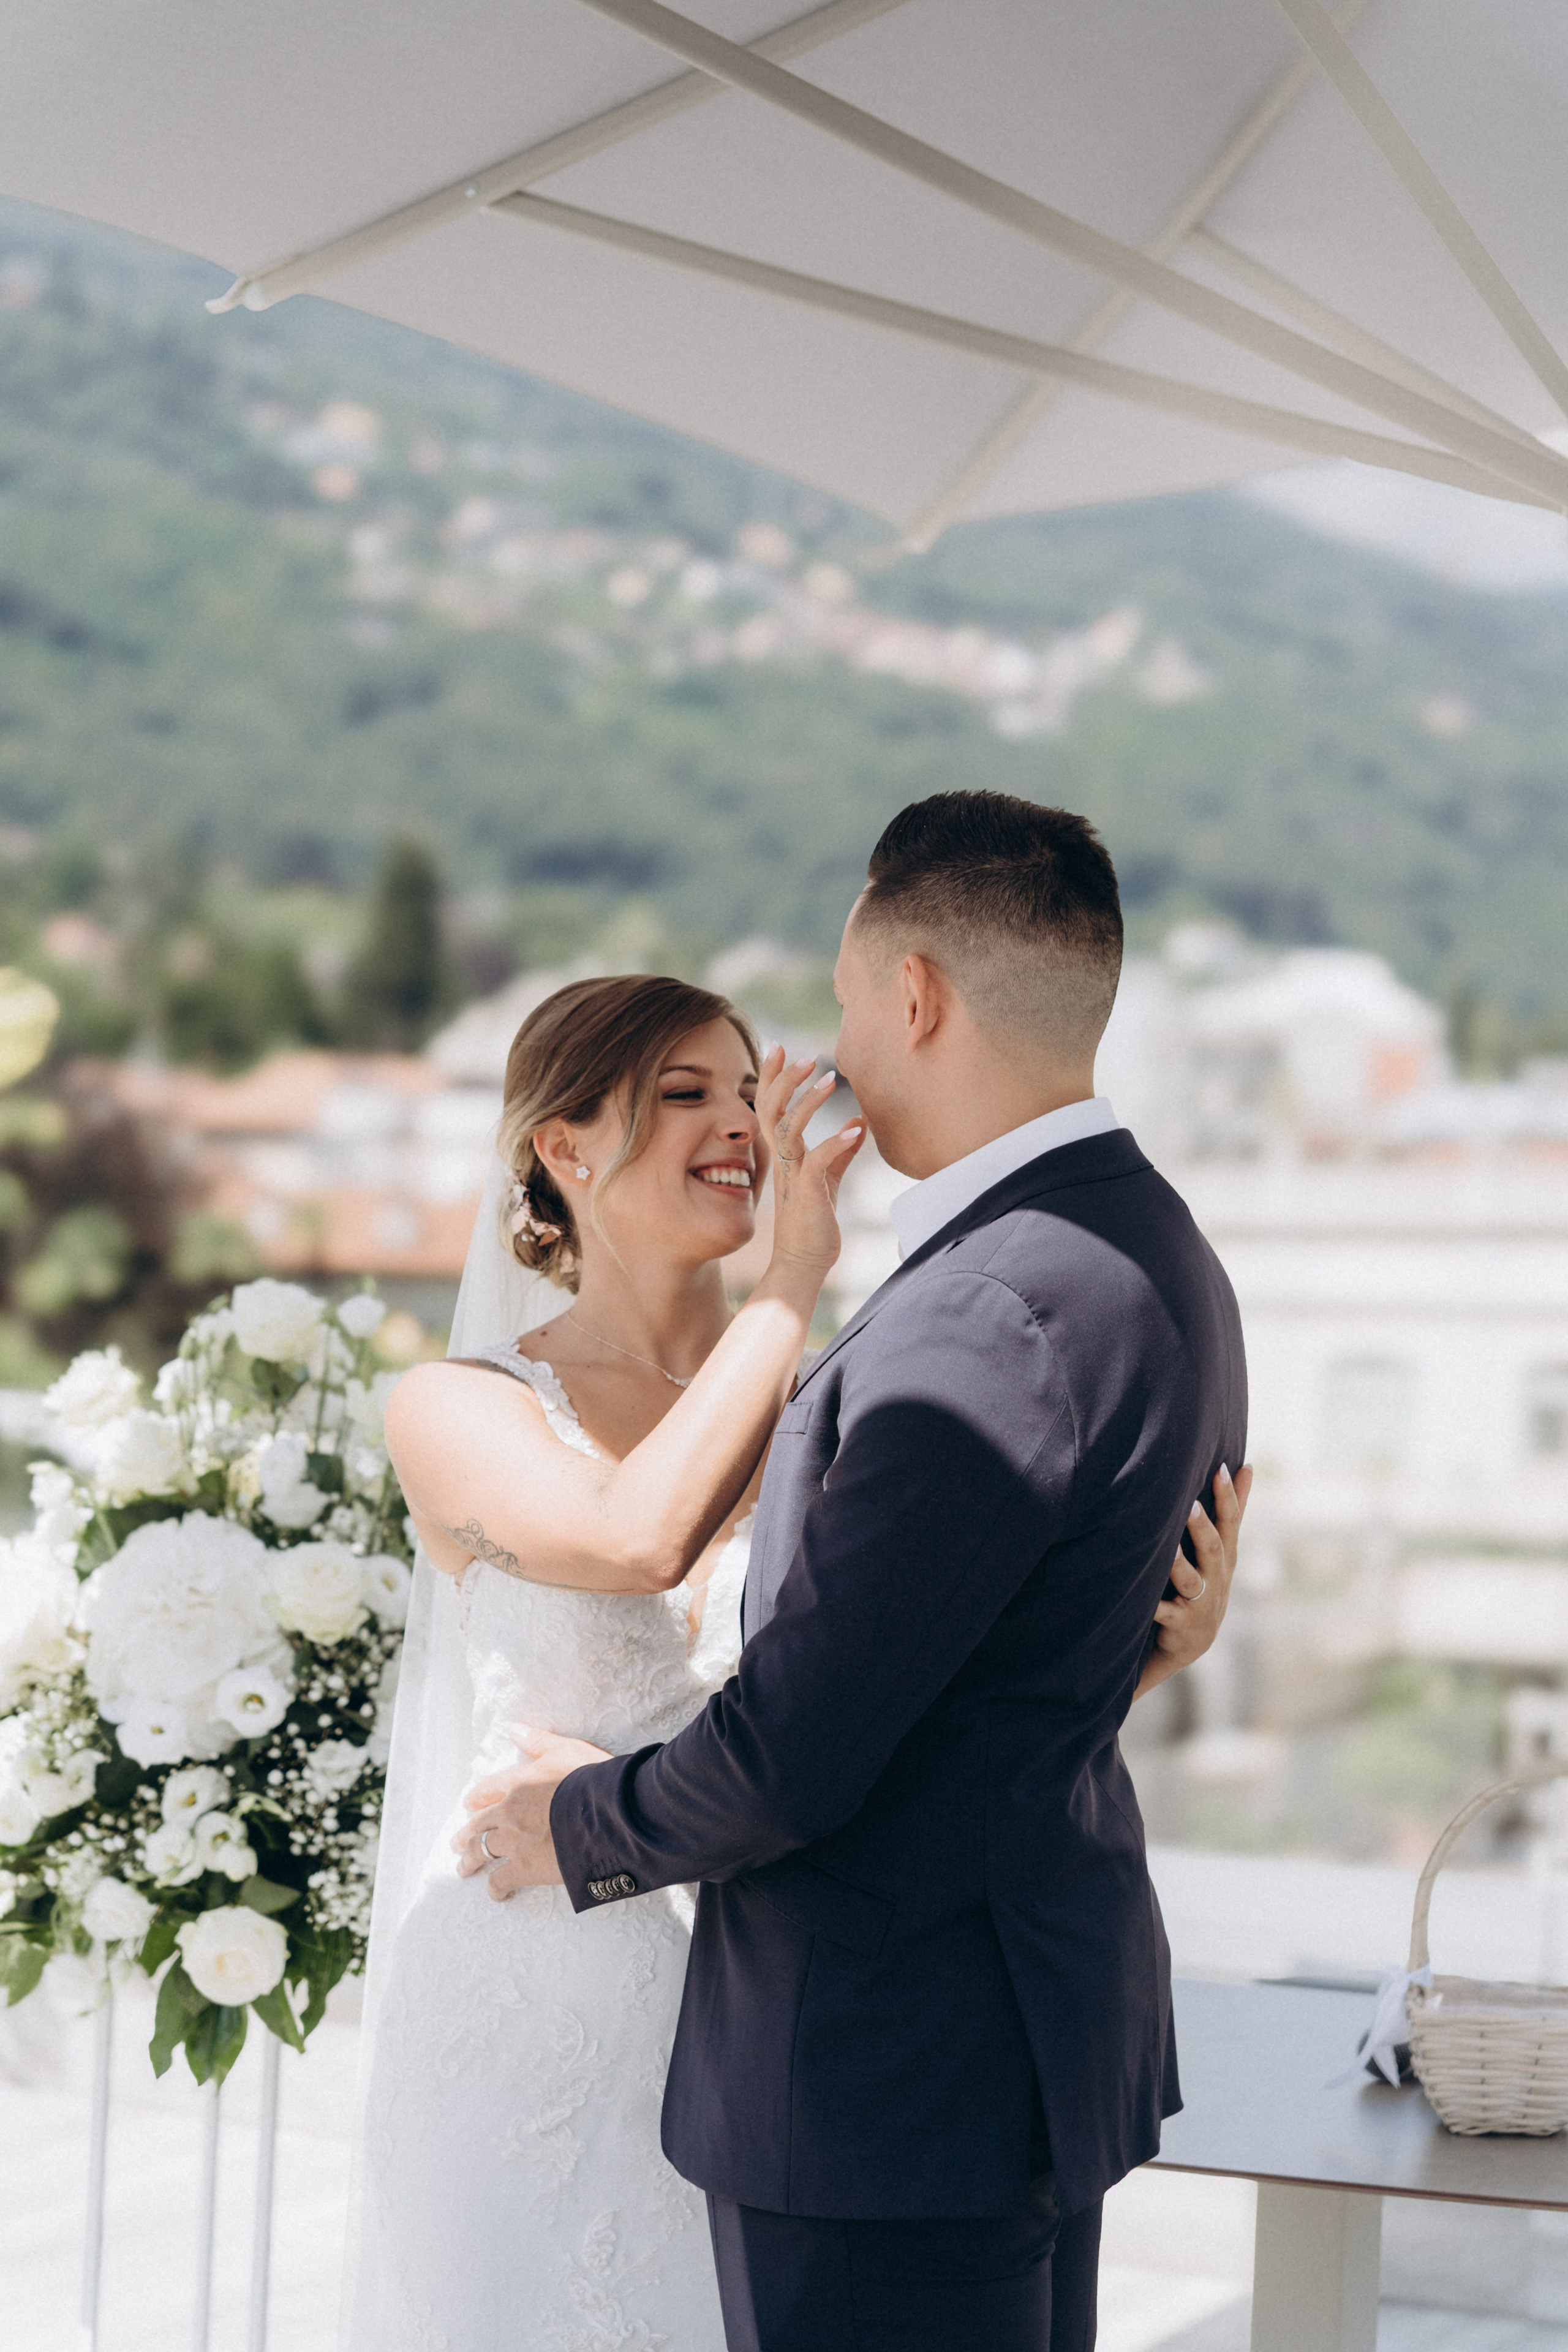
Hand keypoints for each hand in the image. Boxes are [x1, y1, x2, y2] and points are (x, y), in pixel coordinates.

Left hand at [453, 1726, 609, 1901]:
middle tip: (457, 1843)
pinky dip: (495, 1889)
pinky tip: (496, 1894)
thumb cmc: (591, 1777)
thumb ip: (538, 1741)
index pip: (489, 1790)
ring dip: (470, 1861)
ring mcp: (514, 1841)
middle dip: (466, 1834)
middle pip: (478, 1824)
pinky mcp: (525, 1868)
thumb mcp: (566, 1749)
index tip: (468, 1805)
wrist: (607, 1813)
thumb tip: (513, 1729)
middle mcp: (509, 1812)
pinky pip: (500, 1881)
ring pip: (481, 1851)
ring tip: (464, 1869)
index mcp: (519, 1782)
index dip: (477, 1798)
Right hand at [756, 1045, 864, 1278]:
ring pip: (788, 1130)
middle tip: (806, 1057)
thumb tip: (858, 1121)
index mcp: (785, 1154)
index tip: (778, 1048)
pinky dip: (836, 1143)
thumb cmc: (814, 1222)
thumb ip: (841, 1150)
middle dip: (783, 1080)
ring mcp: (793, 1176)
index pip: (770, 1107)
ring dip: (808, 1103)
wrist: (804, 1263)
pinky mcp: (807, 1194)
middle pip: (769, 1110)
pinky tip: (855, 1129)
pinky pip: (817, 1162)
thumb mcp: (829, 1178)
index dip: (771, 1077)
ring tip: (831, 1081)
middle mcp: (783, 1161)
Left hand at [1135, 1462, 1252, 1700]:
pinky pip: (1163, 1613)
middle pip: (1213, 1549)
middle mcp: (1216, 1577)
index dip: (1229, 1496)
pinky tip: (1139, 1597)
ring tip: (1168, 1547)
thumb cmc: (1208, 1579)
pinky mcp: (1179, 1622)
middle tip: (1192, 1505)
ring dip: (1178, 1564)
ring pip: (1189, 1580)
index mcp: (1225, 1556)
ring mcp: (1199, 1601)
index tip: (1220, 1469)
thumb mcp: (1224, 1547)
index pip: (1230, 1522)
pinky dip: (1152, 1605)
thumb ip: (1234, 1508)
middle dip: (1203, 1528)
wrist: (1195, 1639)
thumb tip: (1246, 1466)